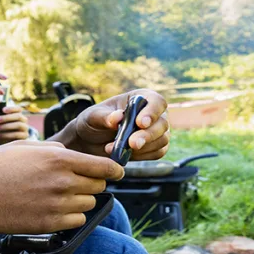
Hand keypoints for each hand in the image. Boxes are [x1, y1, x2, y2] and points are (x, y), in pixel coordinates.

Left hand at [0, 104, 29, 144]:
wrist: (4, 142)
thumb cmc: (0, 129)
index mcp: (17, 114)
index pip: (18, 109)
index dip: (11, 108)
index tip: (2, 110)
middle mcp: (23, 120)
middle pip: (18, 116)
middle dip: (6, 117)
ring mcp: (25, 129)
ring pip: (18, 125)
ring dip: (6, 126)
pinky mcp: (24, 137)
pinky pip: (17, 134)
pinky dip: (7, 135)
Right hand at [0, 140, 122, 233]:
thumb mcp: (24, 146)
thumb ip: (53, 148)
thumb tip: (70, 153)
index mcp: (58, 158)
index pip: (104, 166)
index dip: (114, 169)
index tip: (117, 172)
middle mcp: (62, 181)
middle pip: (99, 185)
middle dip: (92, 182)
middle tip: (75, 182)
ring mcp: (56, 205)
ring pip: (88, 204)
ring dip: (80, 200)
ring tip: (58, 195)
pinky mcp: (48, 224)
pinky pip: (76, 221)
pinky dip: (71, 217)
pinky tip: (54, 209)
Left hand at [51, 89, 169, 161]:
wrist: (90, 141)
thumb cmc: (93, 122)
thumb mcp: (92, 117)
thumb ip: (104, 117)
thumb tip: (118, 117)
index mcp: (141, 97)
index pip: (157, 101)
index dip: (152, 112)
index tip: (139, 123)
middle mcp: (153, 113)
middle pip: (162, 123)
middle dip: (148, 135)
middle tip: (132, 143)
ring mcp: (156, 131)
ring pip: (162, 140)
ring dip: (142, 148)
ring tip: (113, 148)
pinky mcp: (155, 147)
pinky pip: (157, 153)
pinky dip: (141, 156)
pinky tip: (124, 155)